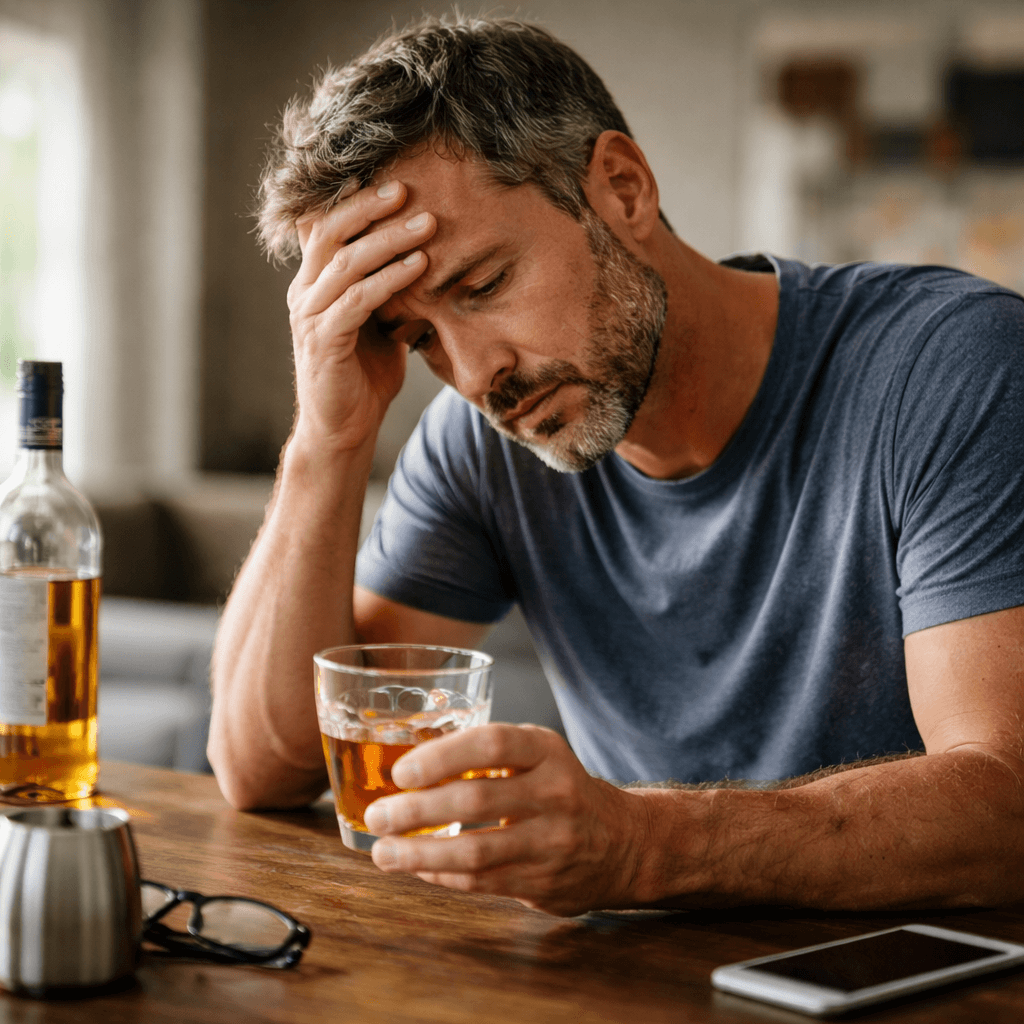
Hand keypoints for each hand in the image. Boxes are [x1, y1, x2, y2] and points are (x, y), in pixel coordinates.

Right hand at [287, 180, 436, 451]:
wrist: (343, 430)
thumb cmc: (364, 377)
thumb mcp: (377, 323)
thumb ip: (386, 290)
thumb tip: (424, 255)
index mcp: (314, 283)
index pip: (326, 226)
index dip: (354, 199)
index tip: (395, 180)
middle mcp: (305, 293)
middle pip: (330, 232)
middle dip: (369, 206)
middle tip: (408, 188)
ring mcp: (310, 317)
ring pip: (346, 263)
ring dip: (390, 240)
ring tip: (427, 224)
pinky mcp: (324, 342)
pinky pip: (357, 300)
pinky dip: (389, 280)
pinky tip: (419, 266)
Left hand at [363, 724, 651, 915]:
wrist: (622, 842)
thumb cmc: (558, 789)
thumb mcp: (537, 755)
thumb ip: (486, 755)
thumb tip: (406, 768)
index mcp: (547, 750)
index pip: (492, 744)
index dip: (442, 756)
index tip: (402, 772)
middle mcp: (555, 792)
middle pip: (475, 800)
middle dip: (415, 810)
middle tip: (376, 815)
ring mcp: (553, 841)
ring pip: (475, 851)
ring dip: (419, 853)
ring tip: (382, 851)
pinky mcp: (545, 882)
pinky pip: (482, 882)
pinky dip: (442, 874)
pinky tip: (416, 866)